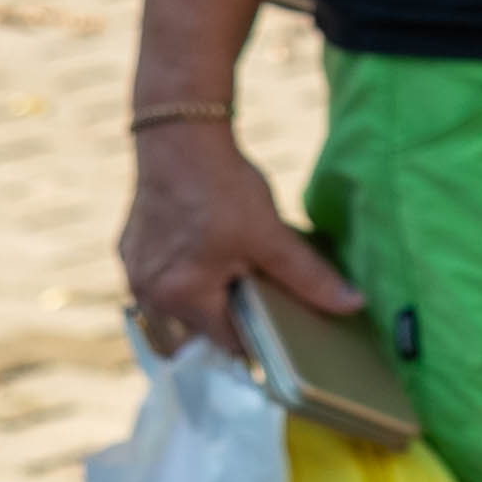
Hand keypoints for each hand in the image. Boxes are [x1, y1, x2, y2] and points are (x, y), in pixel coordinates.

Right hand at [117, 120, 354, 362]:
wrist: (178, 137)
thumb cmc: (221, 188)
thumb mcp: (271, 236)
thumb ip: (308, 277)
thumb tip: (351, 304)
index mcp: (180, 296)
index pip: (226, 344)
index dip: (258, 340)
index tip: (280, 330)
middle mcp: (148, 292)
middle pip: (195, 332)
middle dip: (226, 323)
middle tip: (256, 302)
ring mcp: (134, 271)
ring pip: (173, 309)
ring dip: (202, 303)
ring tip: (233, 278)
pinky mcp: (130, 249)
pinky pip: (158, 283)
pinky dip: (182, 279)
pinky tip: (206, 256)